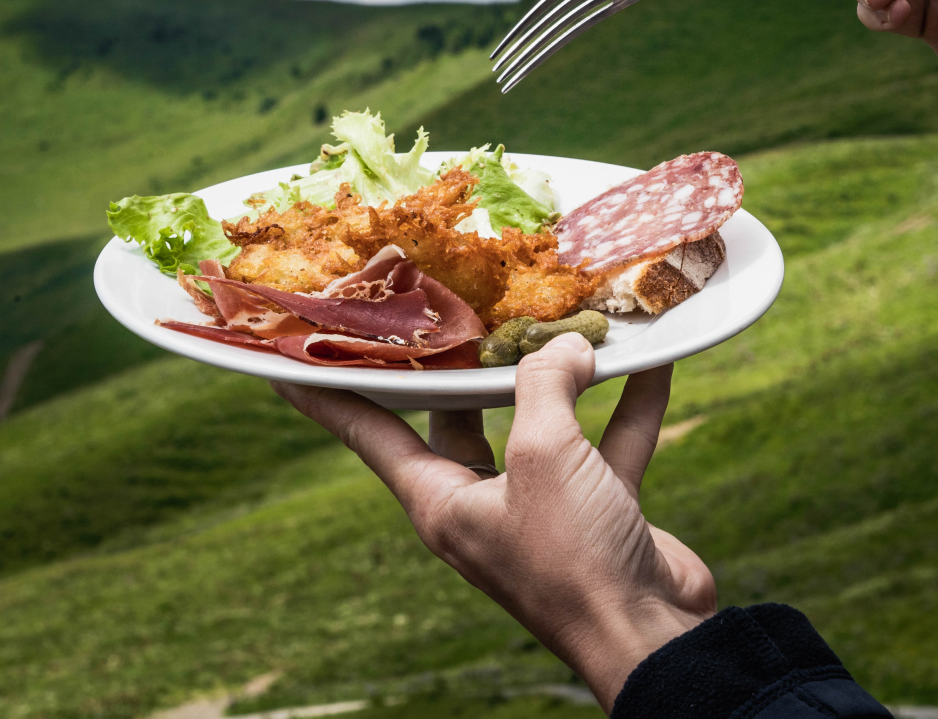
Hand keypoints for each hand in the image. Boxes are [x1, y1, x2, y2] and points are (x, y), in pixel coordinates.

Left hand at [271, 334, 715, 712]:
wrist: (650, 636)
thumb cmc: (573, 557)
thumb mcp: (544, 455)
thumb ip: (545, 387)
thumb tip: (565, 347)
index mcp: (441, 499)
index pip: (368, 431)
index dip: (327, 394)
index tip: (287, 360)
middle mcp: (483, 502)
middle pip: (459, 418)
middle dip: (466, 364)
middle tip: (457, 302)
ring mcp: (542, 507)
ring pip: (542, 425)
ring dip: (564, 379)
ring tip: (569, 322)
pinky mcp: (598, 509)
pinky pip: (607, 444)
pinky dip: (628, 406)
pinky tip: (651, 362)